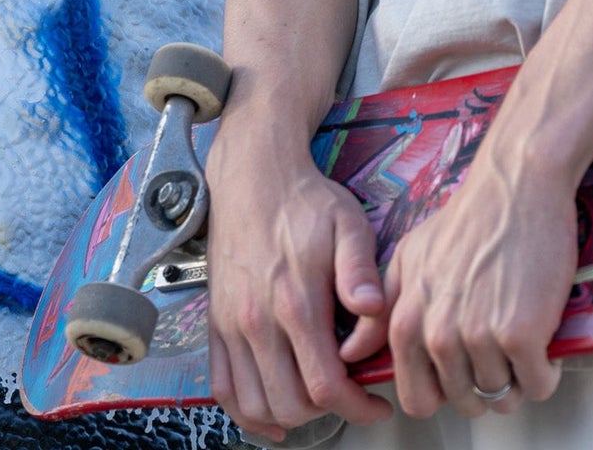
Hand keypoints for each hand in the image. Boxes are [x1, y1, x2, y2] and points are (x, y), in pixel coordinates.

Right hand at [206, 135, 393, 441]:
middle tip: (351, 396)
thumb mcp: (348, 224)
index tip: (377, 403)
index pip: (325, 385)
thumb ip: (361, 270)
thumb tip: (374, 310)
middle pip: (291, 404)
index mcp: (296, 301)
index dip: (357, 407)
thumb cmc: (306, 201)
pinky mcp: (215, 324)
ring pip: (255, 404)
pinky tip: (272, 414)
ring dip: (289, 415)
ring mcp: (231, 325)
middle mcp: (258, 321)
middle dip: (328, 412)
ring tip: (317, 399)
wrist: (253, 177)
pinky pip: (222, 388)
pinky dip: (246, 412)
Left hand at [376, 155, 575, 419]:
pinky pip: (538, 385)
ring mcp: (479, 336)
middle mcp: (438, 334)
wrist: (514, 186)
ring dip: (517, 378)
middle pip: (465, 403)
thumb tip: (353, 353)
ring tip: (521, 339)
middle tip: (499, 352)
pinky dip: (546, 371)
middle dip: (485, 386)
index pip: (416, 400)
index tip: (461, 373)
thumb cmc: (467, 219)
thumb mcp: (409, 258)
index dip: (443, 393)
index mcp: (407, 321)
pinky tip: (543, 340)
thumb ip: (383, 309)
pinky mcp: (520, 333)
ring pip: (503, 397)